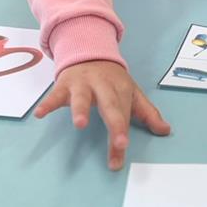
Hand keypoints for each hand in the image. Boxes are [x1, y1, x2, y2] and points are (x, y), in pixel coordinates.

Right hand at [35, 60, 169, 170]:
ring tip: (80, 124)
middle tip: (119, 144)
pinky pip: (55, 94)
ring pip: (82, 97)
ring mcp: (83, 84)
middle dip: (115, 124)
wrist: (89, 51)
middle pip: (110, 105)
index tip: (120, 155)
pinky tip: (40, 114)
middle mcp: (103, 85)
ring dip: (81, 109)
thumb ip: (147, 113)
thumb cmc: (111, 80)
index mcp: (121, 89)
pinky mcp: (64, 84)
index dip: (122, 134)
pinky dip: (47, 103)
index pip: (124, 116)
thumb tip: (165, 131)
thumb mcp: (131, 93)